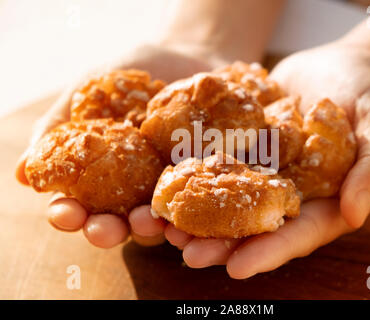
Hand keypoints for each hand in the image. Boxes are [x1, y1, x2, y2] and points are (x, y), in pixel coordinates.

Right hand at [15, 44, 219, 248]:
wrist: (184, 55)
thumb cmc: (129, 73)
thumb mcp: (88, 91)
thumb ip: (58, 128)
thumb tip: (22, 173)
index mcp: (100, 173)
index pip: (78, 204)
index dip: (68, 214)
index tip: (64, 214)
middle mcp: (132, 188)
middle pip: (116, 221)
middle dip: (106, 230)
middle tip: (103, 230)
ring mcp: (167, 186)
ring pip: (155, 220)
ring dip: (147, 228)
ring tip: (145, 221)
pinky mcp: (199, 181)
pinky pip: (194, 203)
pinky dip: (189, 216)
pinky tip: (185, 220)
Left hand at [164, 42, 369, 278]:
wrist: (341, 62)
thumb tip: (355, 216)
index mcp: (324, 201)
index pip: (297, 235)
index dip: (269, 253)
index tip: (237, 269)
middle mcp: (290, 192)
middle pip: (255, 226)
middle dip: (222, 244)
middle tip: (188, 254)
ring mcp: (264, 169)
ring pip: (229, 200)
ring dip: (198, 216)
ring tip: (166, 228)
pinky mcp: (245, 145)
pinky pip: (220, 160)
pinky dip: (194, 172)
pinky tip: (168, 180)